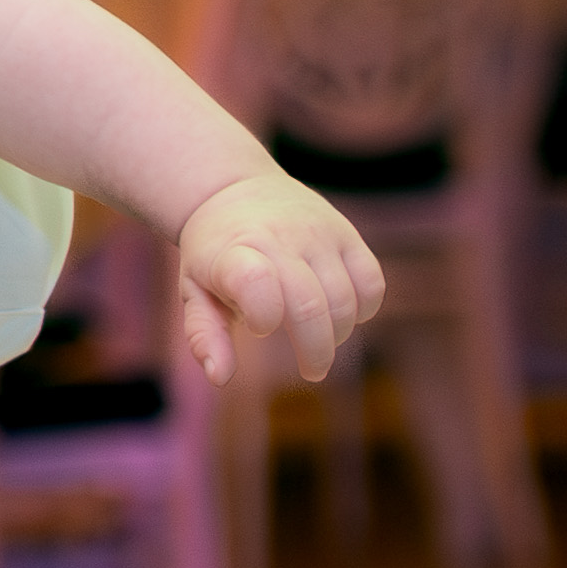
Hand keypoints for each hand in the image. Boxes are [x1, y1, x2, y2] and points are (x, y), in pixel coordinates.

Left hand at [173, 169, 384, 385]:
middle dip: (316, 352)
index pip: (256, 284)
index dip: (264, 316)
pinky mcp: (346, 232)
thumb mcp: (195, 292)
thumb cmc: (214, 255)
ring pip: (345, 300)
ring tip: (322, 340)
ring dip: (339, 334)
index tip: (260, 329)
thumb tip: (221, 377)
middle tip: (312, 370)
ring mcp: (317, 232)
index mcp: (234, 253)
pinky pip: (371, 282)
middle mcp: (278, 238)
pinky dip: (363, 309)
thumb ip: (204, 336)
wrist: (234, 190)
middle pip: (310, 306)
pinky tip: (341, 314)